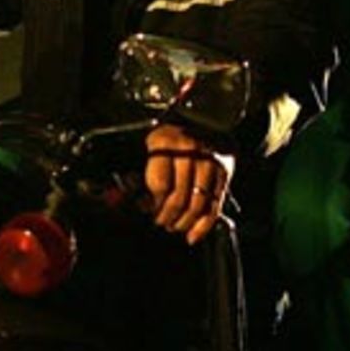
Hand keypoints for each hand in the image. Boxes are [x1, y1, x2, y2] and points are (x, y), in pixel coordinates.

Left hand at [143, 124, 232, 244]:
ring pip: (198, 205)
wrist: (201, 115)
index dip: (151, 204)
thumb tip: (124, 200)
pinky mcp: (224, 171)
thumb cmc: (168, 135)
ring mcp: (210, 161)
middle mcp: (191, 151)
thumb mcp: (149, 145)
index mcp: (166, 143)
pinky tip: (193, 236)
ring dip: (184, 222)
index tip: (145, 210)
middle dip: (166, 216)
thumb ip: (136, 173)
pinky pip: (215, 205)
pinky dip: (204, 225)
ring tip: (174, 226)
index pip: (160, 185)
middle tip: (160, 222)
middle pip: (179, 197)